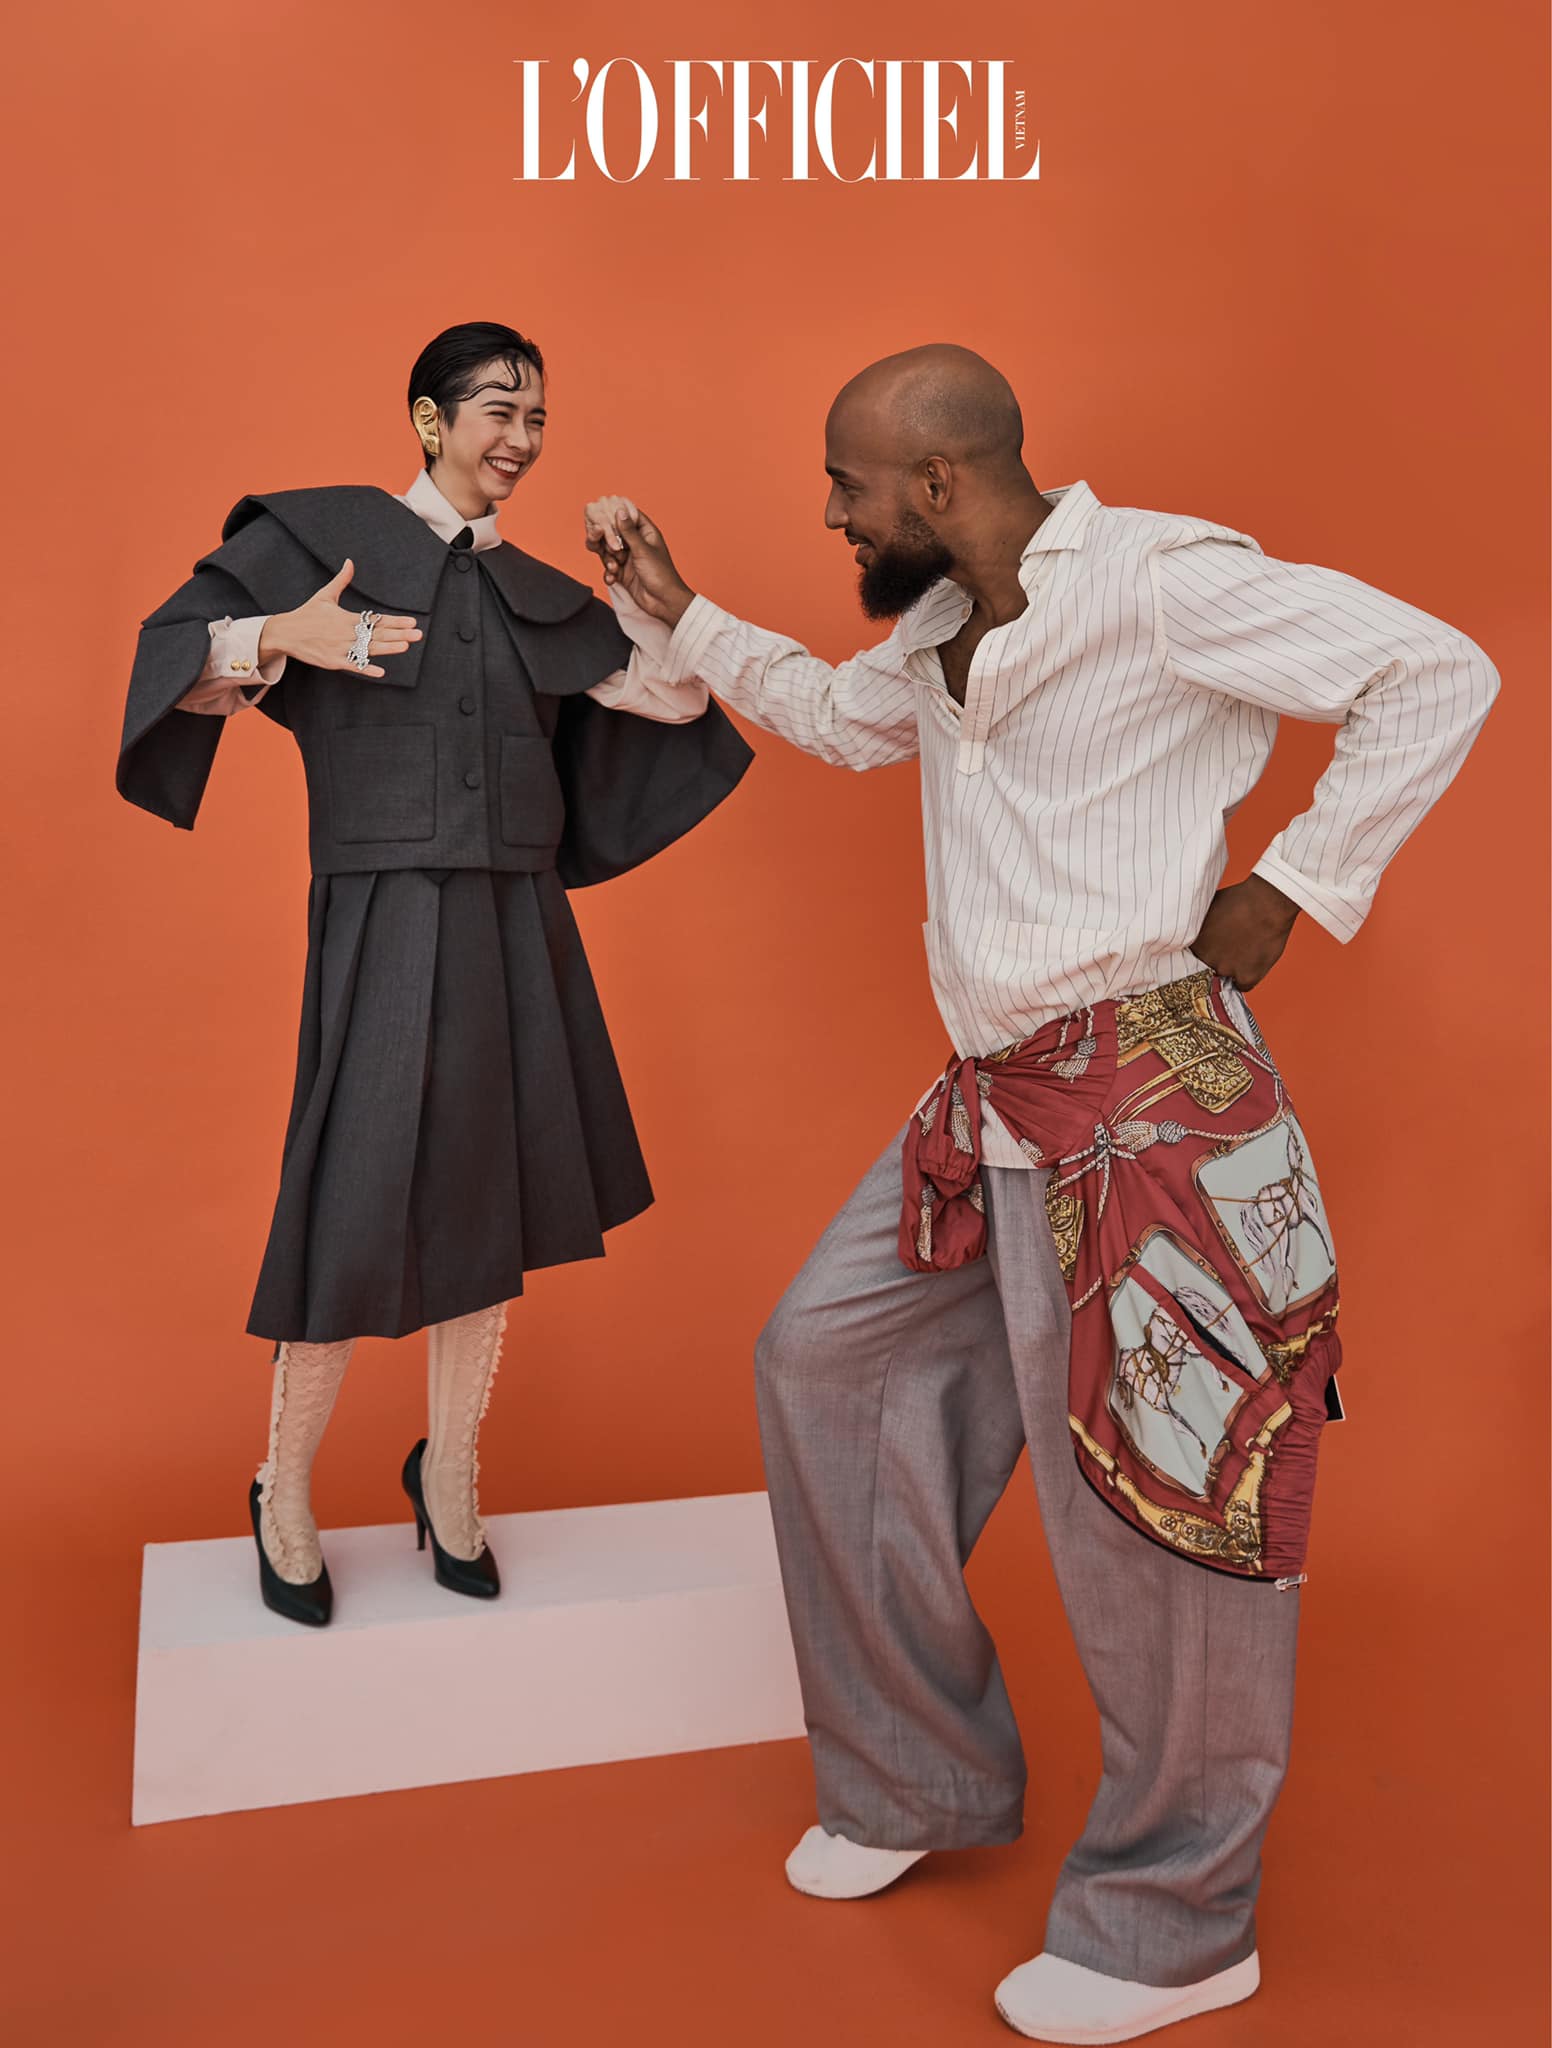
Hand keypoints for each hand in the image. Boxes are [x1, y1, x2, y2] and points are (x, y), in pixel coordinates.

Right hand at [258, 560, 422, 677]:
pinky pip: (353, 665)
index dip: (395, 621)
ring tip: (405, 646)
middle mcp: (346, 632)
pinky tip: (381, 672)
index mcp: (347, 617)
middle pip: (377, 634)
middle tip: (418, 635)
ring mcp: (340, 647)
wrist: (285, 632)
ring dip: (388, 648)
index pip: (376, 620)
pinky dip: (366, 669)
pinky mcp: (332, 661)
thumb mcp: (325, 595)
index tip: (412, 622)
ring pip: (368, 649)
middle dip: (399, 634)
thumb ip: (341, 580)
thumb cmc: (307, 614)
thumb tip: (350, 561)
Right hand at [583, 497, 695, 628]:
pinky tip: (613, 578)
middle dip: (607, 541)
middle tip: (608, 549)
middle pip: (613, 533)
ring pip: (608, 551)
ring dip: (607, 559)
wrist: (664, 602)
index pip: (627, 516)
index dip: (614, 515)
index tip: (603, 517)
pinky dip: (609, 573)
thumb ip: (628, 531)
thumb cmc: (660, 574)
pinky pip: (609, 568)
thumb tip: (619, 510)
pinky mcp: (623, 573)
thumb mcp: (642, 549)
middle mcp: (635, 543)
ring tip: (614, 567)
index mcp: (645, 532)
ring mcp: (628, 558)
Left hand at [1190, 874, 1299, 989]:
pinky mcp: (1247, 976)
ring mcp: (1227, 969)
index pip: (1191, 959)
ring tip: (1244, 951)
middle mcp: (1207, 959)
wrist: (1266, 903)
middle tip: (1230, 948)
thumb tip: (1193, 927)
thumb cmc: (1240, 899)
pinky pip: (1243, 985)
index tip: (1212, 949)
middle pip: (1208, 968)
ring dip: (1232, 967)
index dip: (1204, 953)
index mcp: (1195, 944)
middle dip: (1217, 959)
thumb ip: (1200, 924)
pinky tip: (1251, 964)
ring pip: (1225, 976)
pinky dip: (1247, 976)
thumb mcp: (1209, 908)